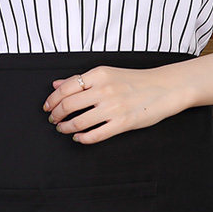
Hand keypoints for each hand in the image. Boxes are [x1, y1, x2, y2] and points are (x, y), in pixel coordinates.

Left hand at [44, 65, 192, 143]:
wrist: (165, 88)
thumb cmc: (135, 80)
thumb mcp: (106, 73)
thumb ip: (81, 79)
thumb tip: (56, 85)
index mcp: (98, 74)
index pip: (65, 88)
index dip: (52, 100)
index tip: (47, 107)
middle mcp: (104, 90)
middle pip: (68, 105)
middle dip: (56, 115)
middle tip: (53, 120)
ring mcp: (113, 107)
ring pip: (79, 122)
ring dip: (66, 128)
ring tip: (63, 129)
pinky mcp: (123, 123)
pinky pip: (96, 135)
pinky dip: (82, 138)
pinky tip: (78, 137)